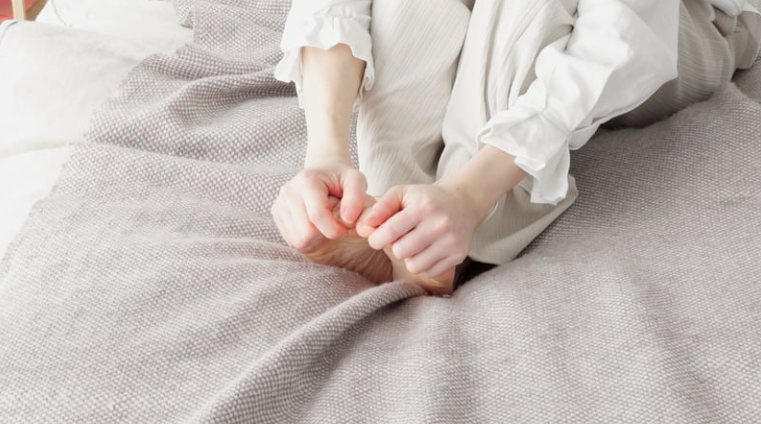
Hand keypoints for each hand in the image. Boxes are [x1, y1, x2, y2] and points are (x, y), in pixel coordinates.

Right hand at [271, 160, 366, 250]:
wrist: (323, 172)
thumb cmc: (342, 179)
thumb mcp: (357, 181)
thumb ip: (357, 198)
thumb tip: (347, 219)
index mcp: (307, 180)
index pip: (317, 215)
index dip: (334, 230)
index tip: (345, 231)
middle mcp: (289, 190)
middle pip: (306, 232)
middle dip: (325, 234)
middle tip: (335, 224)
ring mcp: (280, 202)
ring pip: (298, 239)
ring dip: (316, 238)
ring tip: (325, 223)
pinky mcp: (276, 213)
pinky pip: (292, 240)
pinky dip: (307, 239)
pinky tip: (315, 226)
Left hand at [355, 183, 480, 277]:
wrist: (462, 202)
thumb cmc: (425, 199)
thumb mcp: (402, 193)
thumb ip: (381, 207)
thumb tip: (363, 226)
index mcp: (423, 207)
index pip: (390, 231)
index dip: (376, 238)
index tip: (377, 238)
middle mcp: (439, 225)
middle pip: (400, 251)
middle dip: (395, 246)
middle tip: (400, 238)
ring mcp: (451, 242)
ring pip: (414, 266)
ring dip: (409, 258)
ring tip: (414, 244)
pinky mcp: (458, 255)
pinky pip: (428, 271)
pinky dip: (423, 264)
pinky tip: (427, 250)